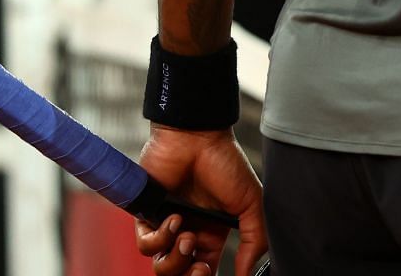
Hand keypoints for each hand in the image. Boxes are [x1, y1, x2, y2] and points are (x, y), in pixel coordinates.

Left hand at [133, 128, 267, 275]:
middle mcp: (189, 232)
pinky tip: (174, 219)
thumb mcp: (252, 203)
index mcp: (212, 233)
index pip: (205, 269)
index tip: (209, 271)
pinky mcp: (146, 216)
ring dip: (174, 259)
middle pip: (180, 273)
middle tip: (199, 265)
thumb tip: (246, 272)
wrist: (198, 138)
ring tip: (186, 236)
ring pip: (161, 265)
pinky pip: (145, 244)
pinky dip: (159, 239)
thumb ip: (255, 239)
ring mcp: (166, 225)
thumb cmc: (225, 163)